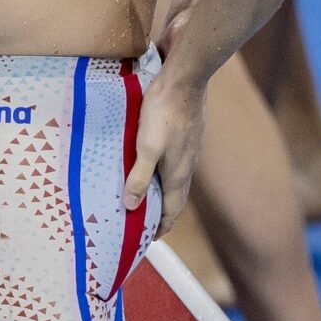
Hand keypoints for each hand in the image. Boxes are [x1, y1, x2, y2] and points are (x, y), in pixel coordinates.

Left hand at [126, 77, 207, 219]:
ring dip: (162, 193)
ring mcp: (189, 151)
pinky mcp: (186, 138)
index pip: (172, 210)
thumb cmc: (164, 113)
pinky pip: (175, 164)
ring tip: (146, 198)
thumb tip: (132, 206)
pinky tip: (152, 166)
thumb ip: (139, 176)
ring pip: (175, 180)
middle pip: (175, 198)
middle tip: (146, 223)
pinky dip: (164, 174)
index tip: (151, 238)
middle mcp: (187, 167)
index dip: (162, 226)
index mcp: (178, 174)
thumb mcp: (146, 146)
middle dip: (162, 213)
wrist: (185, 82)